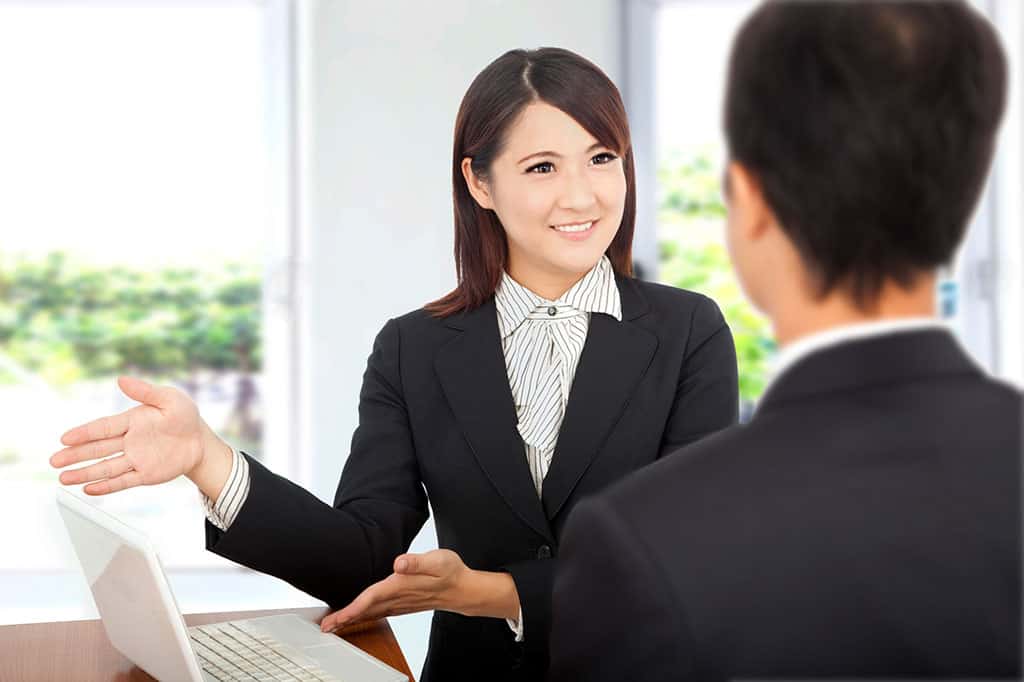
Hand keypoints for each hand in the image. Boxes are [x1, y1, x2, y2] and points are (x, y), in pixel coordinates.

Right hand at [49, 375, 221, 494]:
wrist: (201, 442)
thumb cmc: (185, 417)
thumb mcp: (169, 399)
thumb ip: (146, 391)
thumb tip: (121, 380)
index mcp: (131, 421)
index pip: (103, 428)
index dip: (84, 433)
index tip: (66, 438)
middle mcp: (129, 441)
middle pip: (97, 449)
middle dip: (75, 455)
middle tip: (55, 461)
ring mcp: (135, 459)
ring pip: (105, 468)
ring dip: (84, 473)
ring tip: (64, 478)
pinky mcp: (145, 474)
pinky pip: (123, 481)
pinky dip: (106, 486)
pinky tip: (89, 489)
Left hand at [319, 549, 519, 632]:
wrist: (463, 589)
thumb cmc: (450, 571)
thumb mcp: (437, 560)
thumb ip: (417, 562)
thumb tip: (399, 563)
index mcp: (402, 586)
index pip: (372, 599)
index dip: (353, 608)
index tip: (336, 617)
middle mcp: (398, 598)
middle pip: (366, 610)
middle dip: (345, 620)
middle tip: (325, 627)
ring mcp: (399, 604)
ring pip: (371, 614)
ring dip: (352, 619)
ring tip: (334, 625)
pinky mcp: (402, 604)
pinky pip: (378, 613)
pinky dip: (364, 616)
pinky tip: (357, 617)